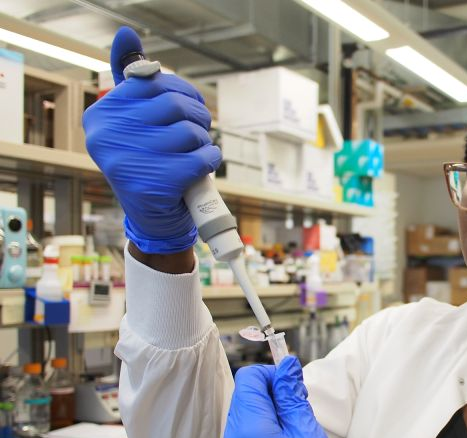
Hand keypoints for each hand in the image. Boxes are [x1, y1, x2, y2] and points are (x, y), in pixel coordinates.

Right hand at [83, 26, 220, 253]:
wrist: (154, 220)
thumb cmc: (151, 163)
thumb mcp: (137, 122)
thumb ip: (133, 81)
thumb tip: (125, 34)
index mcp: (101, 114)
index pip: (154, 81)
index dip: (183, 92)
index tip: (191, 107)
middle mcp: (106, 136)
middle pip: (174, 104)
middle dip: (198, 117)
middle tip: (199, 133)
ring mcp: (127, 161)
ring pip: (190, 132)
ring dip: (204, 142)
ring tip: (196, 154)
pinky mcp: (152, 185)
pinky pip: (200, 158)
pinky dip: (211, 161)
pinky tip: (204, 168)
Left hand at [223, 358, 371, 437]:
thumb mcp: (309, 436)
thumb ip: (293, 398)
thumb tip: (286, 365)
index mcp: (248, 430)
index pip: (249, 378)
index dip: (274, 375)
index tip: (297, 388)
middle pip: (245, 394)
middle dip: (272, 392)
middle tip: (301, 409)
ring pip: (246, 414)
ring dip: (271, 411)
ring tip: (298, 430)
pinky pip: (247, 435)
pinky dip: (266, 430)